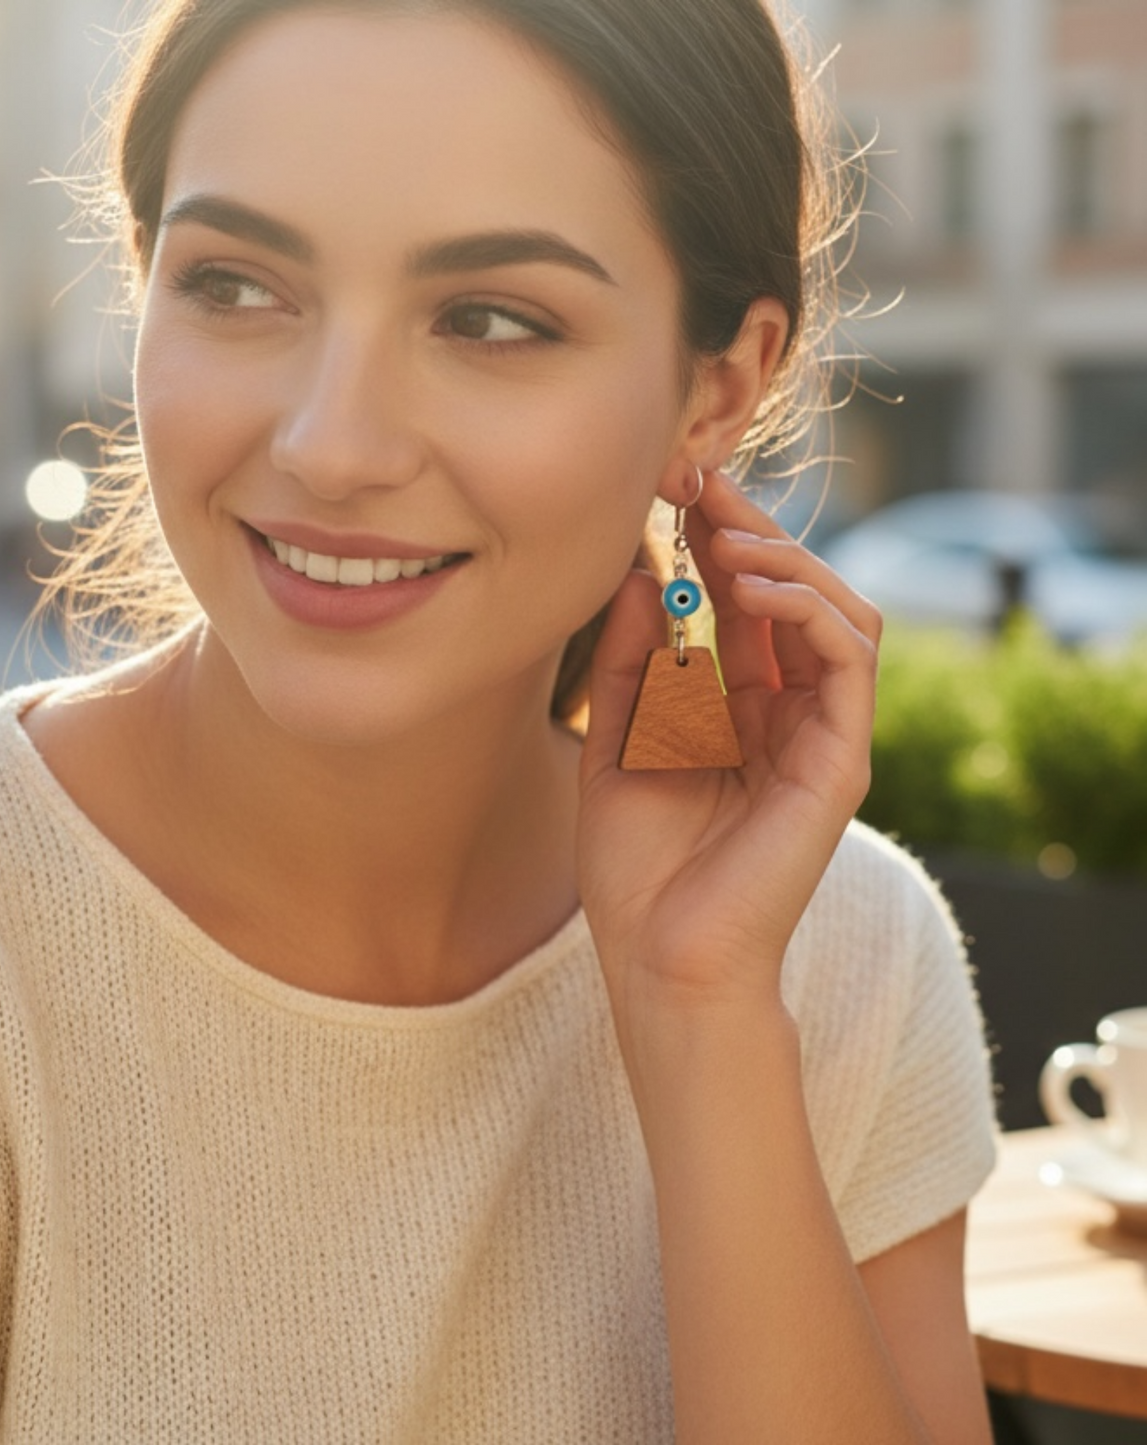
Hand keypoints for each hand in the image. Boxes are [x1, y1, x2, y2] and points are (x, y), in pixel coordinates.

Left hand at [577, 470, 881, 1025]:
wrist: (658, 960)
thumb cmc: (636, 869)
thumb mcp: (617, 745)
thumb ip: (633, 666)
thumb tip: (634, 573)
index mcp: (743, 711)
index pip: (750, 604)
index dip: (719, 541)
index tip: (673, 490)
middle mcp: (791, 717)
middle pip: (799, 597)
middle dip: (753, 532)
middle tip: (700, 484)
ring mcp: (822, 739)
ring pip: (840, 615)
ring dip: (786, 562)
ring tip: (723, 537)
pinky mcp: (840, 765)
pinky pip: (849, 663)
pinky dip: (808, 611)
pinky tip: (751, 588)